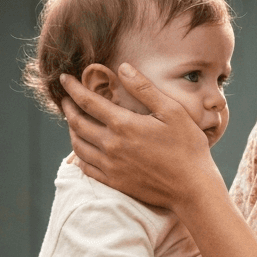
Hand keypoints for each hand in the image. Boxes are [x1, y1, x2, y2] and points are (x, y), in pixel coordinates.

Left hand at [59, 64, 222, 207]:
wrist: (192, 188)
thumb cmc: (187, 147)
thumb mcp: (172, 111)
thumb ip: (144, 89)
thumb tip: (123, 68)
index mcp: (124, 125)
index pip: (88, 101)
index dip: (73, 88)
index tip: (64, 79)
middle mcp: (111, 146)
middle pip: (77, 123)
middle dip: (68, 108)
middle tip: (65, 99)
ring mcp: (111, 166)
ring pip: (78, 146)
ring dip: (72, 131)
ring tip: (73, 122)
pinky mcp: (114, 182)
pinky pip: (86, 168)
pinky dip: (79, 155)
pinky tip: (82, 150)